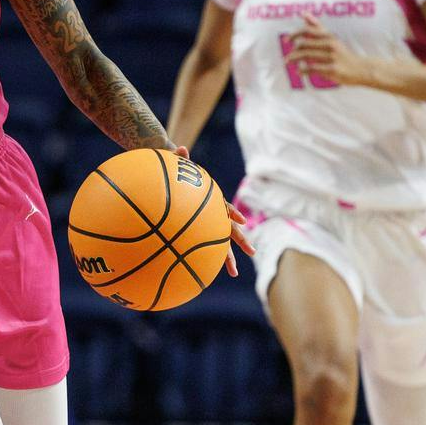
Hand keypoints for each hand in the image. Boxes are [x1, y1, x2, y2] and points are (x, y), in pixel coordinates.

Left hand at [173, 145, 254, 277]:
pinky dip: (208, 260)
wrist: (172, 180)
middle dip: (241, 242)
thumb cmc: (175, 174)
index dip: (233, 214)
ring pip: (219, 243)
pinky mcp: (199, 231)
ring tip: (232, 273)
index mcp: (211, 201)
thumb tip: (181, 149)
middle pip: (229, 230)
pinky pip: (204, 248)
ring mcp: (208, 224)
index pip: (225, 208)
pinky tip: (207, 274)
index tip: (241, 222)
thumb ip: (180, 159)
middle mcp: (213, 214)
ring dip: (226, 258)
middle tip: (253, 253)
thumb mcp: (177, 166)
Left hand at [286, 14, 375, 88]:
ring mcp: (331, 56)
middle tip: (286, 59)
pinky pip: (313, 68)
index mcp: (328, 36)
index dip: (295, 34)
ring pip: (306, 55)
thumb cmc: (342, 53)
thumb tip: (304, 13)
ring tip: (288, 63)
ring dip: (294, 59)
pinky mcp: (332, 69)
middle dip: (293, 51)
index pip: (308, 30)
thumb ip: (317, 26)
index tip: (287, 40)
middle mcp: (330, 44)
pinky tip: (299, 72)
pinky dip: (303, 70)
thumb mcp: (331, 37)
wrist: (361, 69)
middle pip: (304, 44)